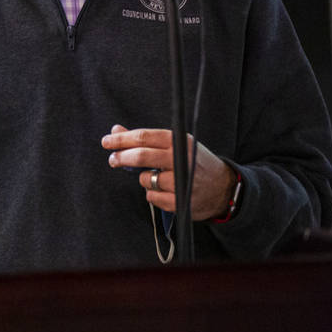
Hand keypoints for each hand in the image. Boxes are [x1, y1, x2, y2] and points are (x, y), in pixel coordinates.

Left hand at [102, 124, 236, 220]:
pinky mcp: (181, 201)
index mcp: (179, 141)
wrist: (224, 187)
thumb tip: (115, 130)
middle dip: (121, 157)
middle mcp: (182, 159)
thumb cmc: (193, 161)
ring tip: (156, 177)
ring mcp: (182, 181)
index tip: (107, 142)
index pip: (144, 137)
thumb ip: (145, 139)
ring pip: (145, 179)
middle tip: (113, 159)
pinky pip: (152, 197)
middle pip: (141, 156)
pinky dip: (152, 194)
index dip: (121, 139)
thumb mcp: (175, 144)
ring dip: (144, 178)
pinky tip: (164, 190)